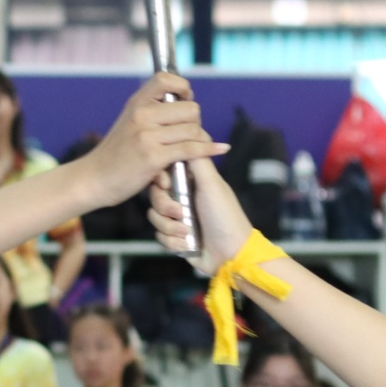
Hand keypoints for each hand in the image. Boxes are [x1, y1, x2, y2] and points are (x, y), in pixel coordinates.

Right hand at [80, 73, 227, 208]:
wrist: (93, 179)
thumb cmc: (115, 155)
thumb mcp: (128, 124)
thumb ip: (150, 113)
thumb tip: (181, 102)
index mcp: (136, 104)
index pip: (166, 79)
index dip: (183, 88)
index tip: (184, 101)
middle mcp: (141, 116)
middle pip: (190, 109)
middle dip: (196, 122)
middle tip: (189, 135)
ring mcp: (147, 136)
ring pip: (193, 129)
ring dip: (201, 140)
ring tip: (195, 149)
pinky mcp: (153, 158)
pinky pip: (191, 149)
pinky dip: (208, 150)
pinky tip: (220, 149)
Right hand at [148, 153, 254, 271]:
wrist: (231, 253)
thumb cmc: (224, 215)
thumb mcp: (211, 183)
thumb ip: (197, 159)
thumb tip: (191, 133)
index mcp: (192, 182)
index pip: (163, 173)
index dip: (159, 180)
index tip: (166, 184)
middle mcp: (183, 198)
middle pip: (155, 196)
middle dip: (165, 208)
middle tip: (181, 213)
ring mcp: (179, 219)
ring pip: (155, 217)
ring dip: (170, 228)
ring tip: (188, 232)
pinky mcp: (175, 237)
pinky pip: (159, 236)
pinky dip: (173, 242)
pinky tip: (187, 243)